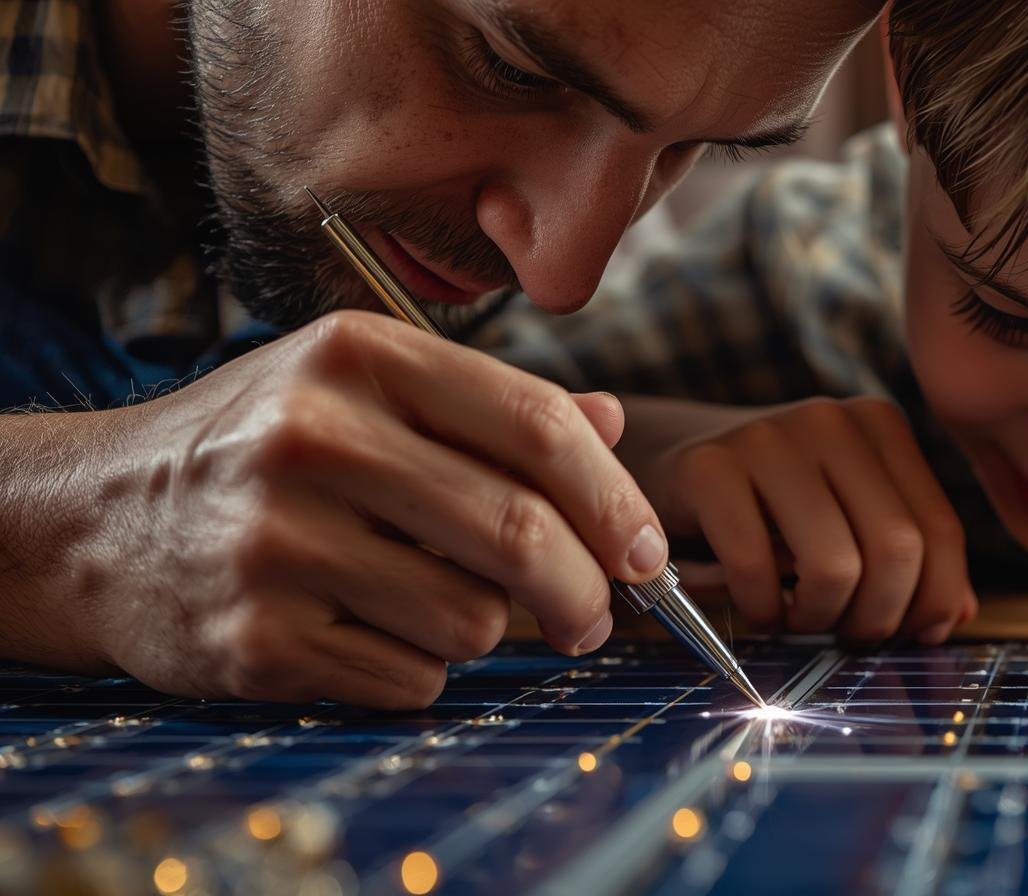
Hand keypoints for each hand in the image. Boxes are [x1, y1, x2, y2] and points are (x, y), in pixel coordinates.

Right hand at [0, 310, 666, 707]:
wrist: (92, 519)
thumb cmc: (259, 446)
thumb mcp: (361, 388)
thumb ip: (490, 405)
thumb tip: (612, 425)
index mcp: (362, 356)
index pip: (538, 426)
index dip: (616, 500)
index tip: (648, 554)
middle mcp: (316, 435)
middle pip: (519, 534)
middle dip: (584, 592)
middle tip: (591, 618)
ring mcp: (278, 539)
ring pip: (471, 619)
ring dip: (487, 632)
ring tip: (443, 608)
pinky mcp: (253, 635)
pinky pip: (408, 677)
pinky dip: (419, 671)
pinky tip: (373, 634)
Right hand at [636, 396, 975, 642]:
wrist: (667, 463)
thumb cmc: (768, 509)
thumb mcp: (844, 520)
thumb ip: (906, 559)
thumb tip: (954, 615)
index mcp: (879, 427)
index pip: (939, 530)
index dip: (934, 600)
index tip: (911, 635)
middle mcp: (831, 421)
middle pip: (896, 550)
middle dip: (877, 618)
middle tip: (845, 635)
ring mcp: (768, 437)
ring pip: (836, 565)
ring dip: (817, 619)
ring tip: (795, 619)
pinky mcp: (708, 466)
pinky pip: (757, 567)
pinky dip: (760, 609)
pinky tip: (755, 609)